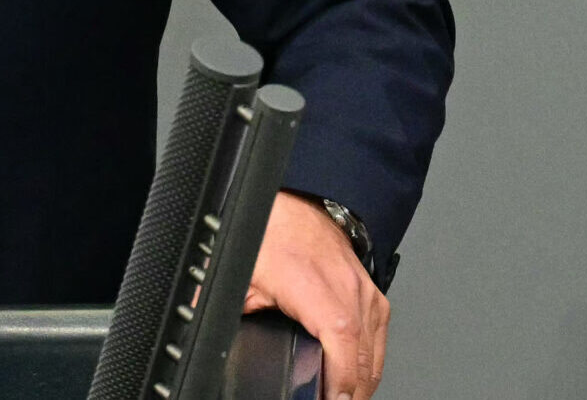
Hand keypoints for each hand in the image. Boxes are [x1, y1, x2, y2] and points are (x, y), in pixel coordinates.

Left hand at [244, 192, 388, 399]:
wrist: (300, 205)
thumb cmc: (274, 234)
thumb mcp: (245, 276)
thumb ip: (235, 309)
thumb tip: (206, 326)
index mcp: (312, 284)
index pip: (340, 334)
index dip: (341, 373)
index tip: (333, 397)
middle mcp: (345, 287)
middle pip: (362, 353)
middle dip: (351, 390)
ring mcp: (363, 291)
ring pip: (375, 350)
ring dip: (362, 381)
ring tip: (343, 398)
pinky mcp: (372, 292)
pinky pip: (379, 336)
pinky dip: (370, 362)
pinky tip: (357, 377)